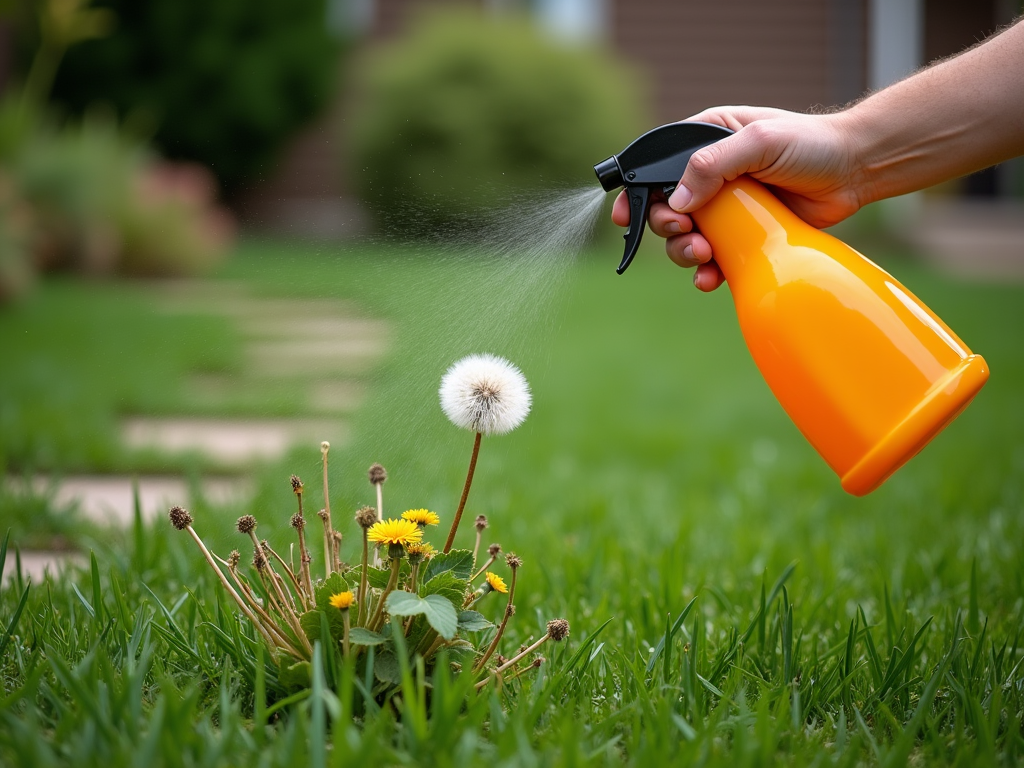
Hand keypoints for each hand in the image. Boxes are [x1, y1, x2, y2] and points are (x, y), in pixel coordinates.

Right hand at [612, 106, 861, 291]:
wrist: (855, 171)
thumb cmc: (810, 144)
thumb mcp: (760, 141)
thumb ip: (713, 165)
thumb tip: (676, 201)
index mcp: (705, 142)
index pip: (655, 168)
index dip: (636, 193)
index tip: (625, 216)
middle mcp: (709, 175)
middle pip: (665, 208)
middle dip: (666, 227)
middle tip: (687, 234)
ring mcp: (725, 208)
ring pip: (685, 238)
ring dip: (684, 252)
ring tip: (703, 257)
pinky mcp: (742, 236)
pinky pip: (712, 260)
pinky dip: (705, 272)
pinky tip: (710, 279)